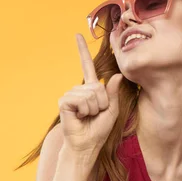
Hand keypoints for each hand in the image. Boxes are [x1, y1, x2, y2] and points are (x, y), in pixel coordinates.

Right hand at [58, 34, 122, 161]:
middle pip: (98, 86)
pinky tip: (79, 117)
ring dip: (94, 108)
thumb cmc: (98, 130)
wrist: (86, 145)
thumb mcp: (111, 110)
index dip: (82, 50)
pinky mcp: (64, 102)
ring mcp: (71, 95)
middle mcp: (79, 89)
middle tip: (95, 114)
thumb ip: (114, 93)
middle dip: (102, 103)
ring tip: (87, 117)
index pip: (86, 66)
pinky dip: (85, 110)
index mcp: (90, 89)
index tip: (77, 34)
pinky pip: (81, 100)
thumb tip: (117, 74)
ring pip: (91, 94)